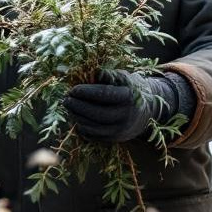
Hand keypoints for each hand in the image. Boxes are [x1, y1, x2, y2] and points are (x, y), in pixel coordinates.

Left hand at [64, 70, 193, 143]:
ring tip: (69, 108)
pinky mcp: (115, 139)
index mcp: (128, 97)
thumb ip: (109, 75)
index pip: (104, 94)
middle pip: (97, 113)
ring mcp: (121, 130)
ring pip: (94, 127)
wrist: (146, 111)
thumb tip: (94, 72)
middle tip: (66, 99)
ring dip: (78, 117)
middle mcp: (126, 115)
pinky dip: (83, 127)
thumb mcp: (123, 78)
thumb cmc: (129, 90)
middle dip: (78, 106)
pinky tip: (77, 118)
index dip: (86, 92)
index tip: (73, 89)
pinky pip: (94, 136)